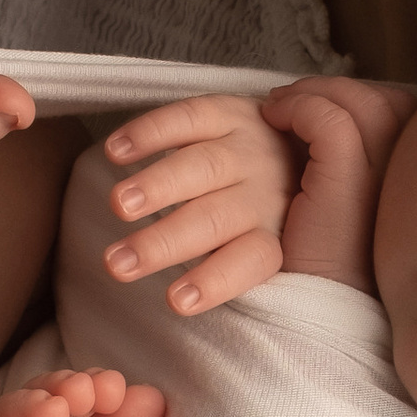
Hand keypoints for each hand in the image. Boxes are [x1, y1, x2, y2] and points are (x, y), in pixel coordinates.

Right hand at [98, 93, 298, 310]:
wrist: (301, 145)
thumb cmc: (262, 215)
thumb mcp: (265, 247)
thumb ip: (230, 269)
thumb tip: (180, 305)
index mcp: (275, 234)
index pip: (250, 261)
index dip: (214, 281)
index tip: (175, 302)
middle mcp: (265, 192)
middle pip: (215, 219)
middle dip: (164, 242)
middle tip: (118, 263)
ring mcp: (249, 147)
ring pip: (202, 167)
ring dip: (157, 186)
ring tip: (119, 206)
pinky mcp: (229, 110)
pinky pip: (190, 117)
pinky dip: (151, 132)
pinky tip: (115, 152)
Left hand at [259, 77, 416, 283]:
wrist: (319, 306)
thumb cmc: (330, 258)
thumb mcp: (354, 205)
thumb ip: (358, 166)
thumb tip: (328, 119)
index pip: (399, 111)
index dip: (354, 99)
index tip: (315, 108)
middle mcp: (411, 173)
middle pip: (383, 100)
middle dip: (332, 90)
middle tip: (289, 101)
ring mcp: (386, 174)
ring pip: (357, 101)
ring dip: (311, 94)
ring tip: (277, 109)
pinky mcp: (350, 178)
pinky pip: (328, 119)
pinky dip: (297, 108)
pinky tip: (272, 119)